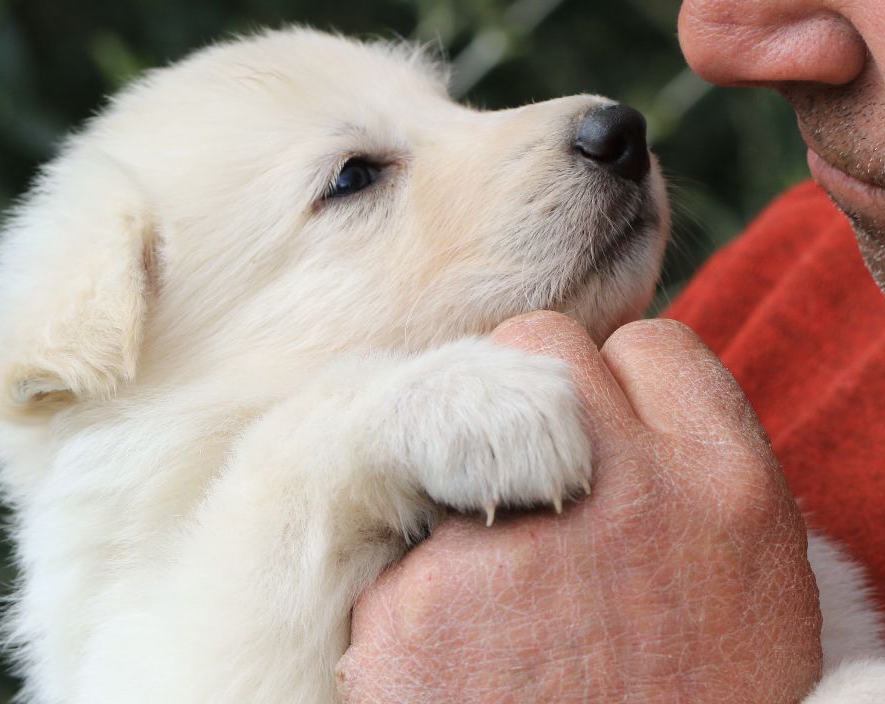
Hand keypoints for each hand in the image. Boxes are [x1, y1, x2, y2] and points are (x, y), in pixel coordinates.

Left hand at [336, 312, 821, 702]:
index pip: (653, 348)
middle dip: (532, 393)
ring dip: (471, 478)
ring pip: (456, 423)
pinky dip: (424, 574)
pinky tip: (461, 643)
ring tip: (502, 581)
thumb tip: (628, 413)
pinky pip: (404, 530)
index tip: (605, 433)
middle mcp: (632, 492)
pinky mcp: (422, 604)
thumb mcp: (748, 589)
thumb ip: (696, 485)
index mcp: (729, 489)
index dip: (623, 387)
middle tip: (531, 478)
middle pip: (541, 346)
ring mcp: (520, 544)